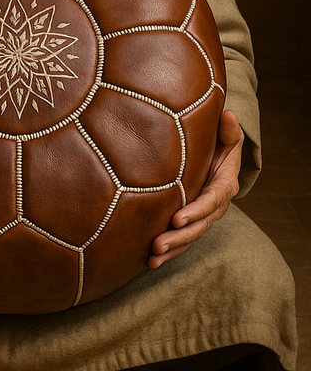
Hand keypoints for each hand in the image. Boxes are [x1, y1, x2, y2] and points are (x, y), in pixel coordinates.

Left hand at [149, 108, 243, 267]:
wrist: (213, 157)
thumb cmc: (217, 144)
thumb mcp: (226, 136)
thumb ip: (228, 130)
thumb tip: (227, 115)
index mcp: (223, 185)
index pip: (211, 201)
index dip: (196, 211)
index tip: (177, 218)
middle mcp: (214, 205)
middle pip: (199, 225)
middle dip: (179, 237)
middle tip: (158, 244)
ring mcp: (202, 216)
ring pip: (189, 236)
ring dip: (172, 249)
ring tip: (152, 258)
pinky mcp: (188, 221)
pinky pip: (181, 240)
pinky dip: (169, 252)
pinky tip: (149, 262)